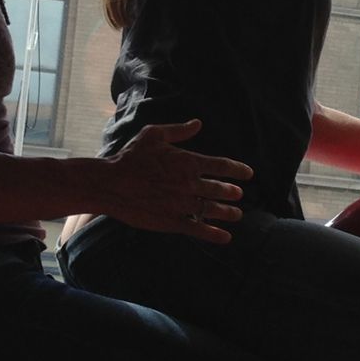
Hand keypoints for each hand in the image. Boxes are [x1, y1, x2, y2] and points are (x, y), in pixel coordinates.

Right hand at [103, 119, 252, 243]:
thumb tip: (198, 123)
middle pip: (220, 189)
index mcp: (188, 162)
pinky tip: (225, 237)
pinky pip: (199, 229)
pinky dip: (214, 234)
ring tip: (237, 214)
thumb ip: (179, 130)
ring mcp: (182, 204)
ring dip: (228, 213)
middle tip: (239, 195)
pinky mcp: (172, 221)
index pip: (222, 166)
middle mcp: (189, 184)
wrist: (111, 184)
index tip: (248, 173)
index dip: (238, 170)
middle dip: (232, 193)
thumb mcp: (153, 135)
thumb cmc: (130, 157)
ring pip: (213, 210)